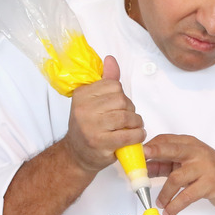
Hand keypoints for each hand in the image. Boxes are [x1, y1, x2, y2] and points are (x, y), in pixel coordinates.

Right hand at [62, 55, 144, 172]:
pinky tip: (136, 135)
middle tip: (128, 118)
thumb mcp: (92, 101)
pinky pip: (127, 135)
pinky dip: (137, 135)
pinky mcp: (100, 143)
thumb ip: (105, 80)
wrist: (77, 154)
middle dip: (130, 109)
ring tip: (134, 127)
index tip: (119, 105)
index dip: (121, 95)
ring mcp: (91, 127)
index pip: (113, 85)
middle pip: (121, 100)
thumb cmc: (88, 126)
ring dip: (136, 122)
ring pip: (126, 116)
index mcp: (81, 95)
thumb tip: (111, 59)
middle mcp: (83, 109)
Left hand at [144, 134, 214, 214]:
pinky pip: (187, 196)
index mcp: (190, 143)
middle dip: (154, 153)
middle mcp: (196, 152)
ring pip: (176, 178)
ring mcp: (204, 167)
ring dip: (164, 193)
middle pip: (171, 149)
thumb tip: (144, 169)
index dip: (149, 147)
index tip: (136, 156)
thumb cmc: (211, 170)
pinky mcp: (210, 184)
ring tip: (159, 203)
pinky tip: (169, 211)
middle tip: (140, 164)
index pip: (165, 140)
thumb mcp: (189, 163)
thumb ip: (167, 164)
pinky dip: (175, 205)